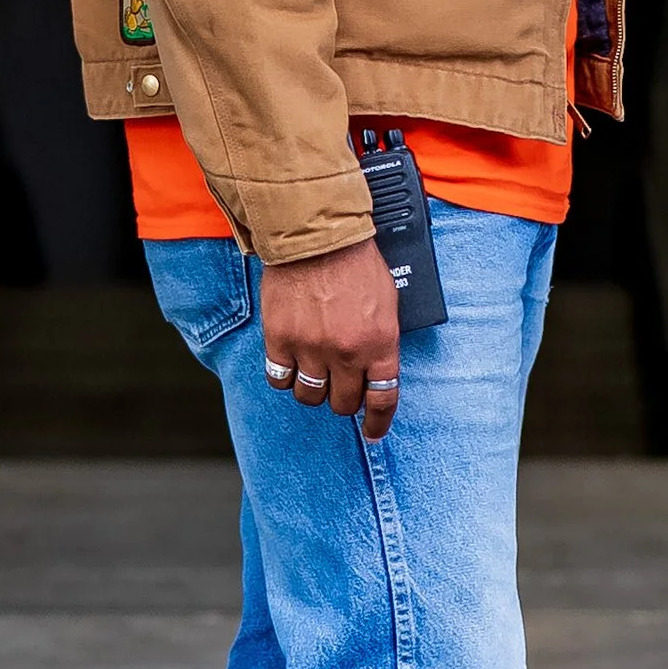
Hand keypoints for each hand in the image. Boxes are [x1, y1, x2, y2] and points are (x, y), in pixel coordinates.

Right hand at [261, 238, 401, 439]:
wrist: (317, 236)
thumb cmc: (355, 262)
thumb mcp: (388, 301)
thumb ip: (383, 338)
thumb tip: (378, 368)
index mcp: (380, 344)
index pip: (383, 399)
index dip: (378, 423)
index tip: (372, 433)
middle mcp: (346, 353)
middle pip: (343, 404)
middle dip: (343, 400)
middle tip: (339, 386)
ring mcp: (311, 348)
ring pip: (309, 396)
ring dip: (313, 389)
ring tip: (313, 371)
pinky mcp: (281, 340)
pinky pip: (279, 378)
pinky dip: (284, 376)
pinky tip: (289, 364)